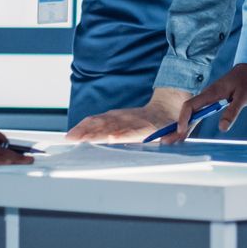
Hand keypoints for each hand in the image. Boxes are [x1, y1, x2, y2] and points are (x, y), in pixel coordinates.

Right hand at [64, 87, 189, 142]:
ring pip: (100, 122)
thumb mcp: (175, 132)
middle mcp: (131, 120)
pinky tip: (76, 132)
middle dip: (93, 133)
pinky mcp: (116, 116)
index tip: (110, 137)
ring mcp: (122, 117)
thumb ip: (171, 136)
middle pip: (109, 126)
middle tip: (77, 141)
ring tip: (70, 138)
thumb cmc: (170, 125)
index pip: (131, 131)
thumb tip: (168, 140)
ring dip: (85, 129)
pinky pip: (99, 119)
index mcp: (147, 126)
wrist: (168, 107)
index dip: (121, 134)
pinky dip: (86, 125)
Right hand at [162, 64, 246, 144]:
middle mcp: (205, 96)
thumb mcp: (243, 98)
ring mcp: (207, 99)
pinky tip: (184, 134)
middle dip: (175, 127)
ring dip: (180, 128)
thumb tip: (222, 128)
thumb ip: (232, 112)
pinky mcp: (211, 102)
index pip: (190, 106)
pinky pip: (197, 114)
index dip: (183, 119)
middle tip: (164, 141)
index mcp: (211, 93)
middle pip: (186, 113)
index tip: (180, 131)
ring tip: (170, 141)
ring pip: (190, 115)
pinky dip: (189, 124)